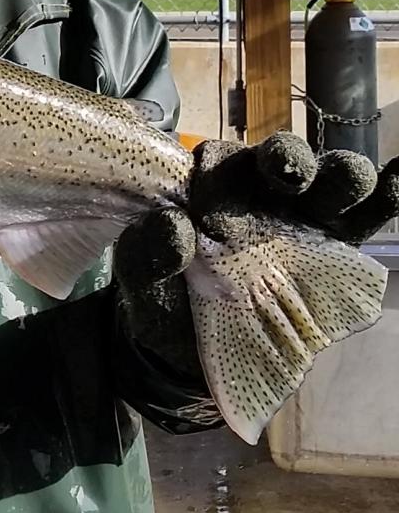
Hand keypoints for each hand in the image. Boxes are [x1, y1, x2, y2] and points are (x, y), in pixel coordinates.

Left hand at [115, 132, 398, 376]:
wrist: (191, 354)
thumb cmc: (162, 300)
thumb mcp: (139, 279)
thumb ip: (146, 254)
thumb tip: (172, 226)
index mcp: (205, 190)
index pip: (218, 161)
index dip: (220, 167)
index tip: (215, 184)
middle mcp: (256, 195)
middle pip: (278, 160)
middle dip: (287, 158)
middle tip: (287, 171)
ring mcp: (297, 220)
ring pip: (325, 184)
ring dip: (339, 175)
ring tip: (348, 179)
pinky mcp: (332, 251)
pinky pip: (361, 223)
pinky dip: (384, 199)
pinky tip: (398, 181)